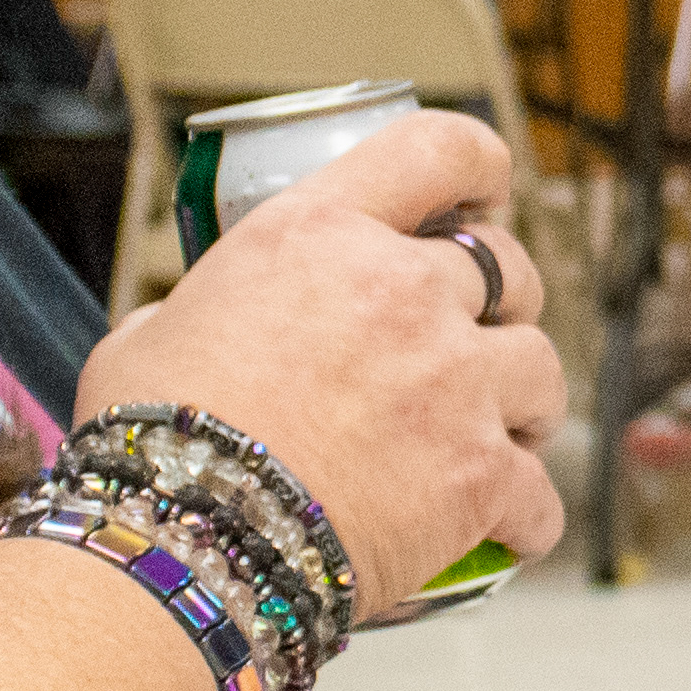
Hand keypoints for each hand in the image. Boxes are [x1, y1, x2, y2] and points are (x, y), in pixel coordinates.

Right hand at [74, 109, 564, 597]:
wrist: (182, 542)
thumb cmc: (151, 442)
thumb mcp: (148, 335)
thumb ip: (201, 308)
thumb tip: (201, 324)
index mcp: (321, 233)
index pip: (436, 148)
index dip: (479, 166)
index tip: (488, 194)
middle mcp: (401, 290)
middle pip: (510, 268)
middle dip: (506, 305)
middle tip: (477, 345)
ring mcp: (452, 378)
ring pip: (542, 369)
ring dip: (527, 402)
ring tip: (502, 436)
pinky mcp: (479, 471)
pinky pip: (540, 491)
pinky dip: (528, 515)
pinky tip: (506, 530)